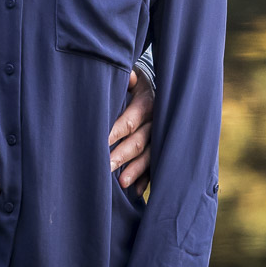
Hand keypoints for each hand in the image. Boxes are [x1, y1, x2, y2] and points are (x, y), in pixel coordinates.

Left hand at [108, 69, 153, 192]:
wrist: (163, 88)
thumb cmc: (136, 83)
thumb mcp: (133, 76)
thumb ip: (127, 78)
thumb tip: (128, 75)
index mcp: (148, 102)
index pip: (131, 120)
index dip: (116, 131)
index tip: (102, 141)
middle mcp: (157, 121)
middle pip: (140, 141)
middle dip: (123, 155)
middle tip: (106, 166)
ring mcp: (161, 137)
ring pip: (150, 156)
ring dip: (136, 171)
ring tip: (121, 184)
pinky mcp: (163, 149)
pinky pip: (156, 167)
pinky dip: (146, 179)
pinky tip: (135, 191)